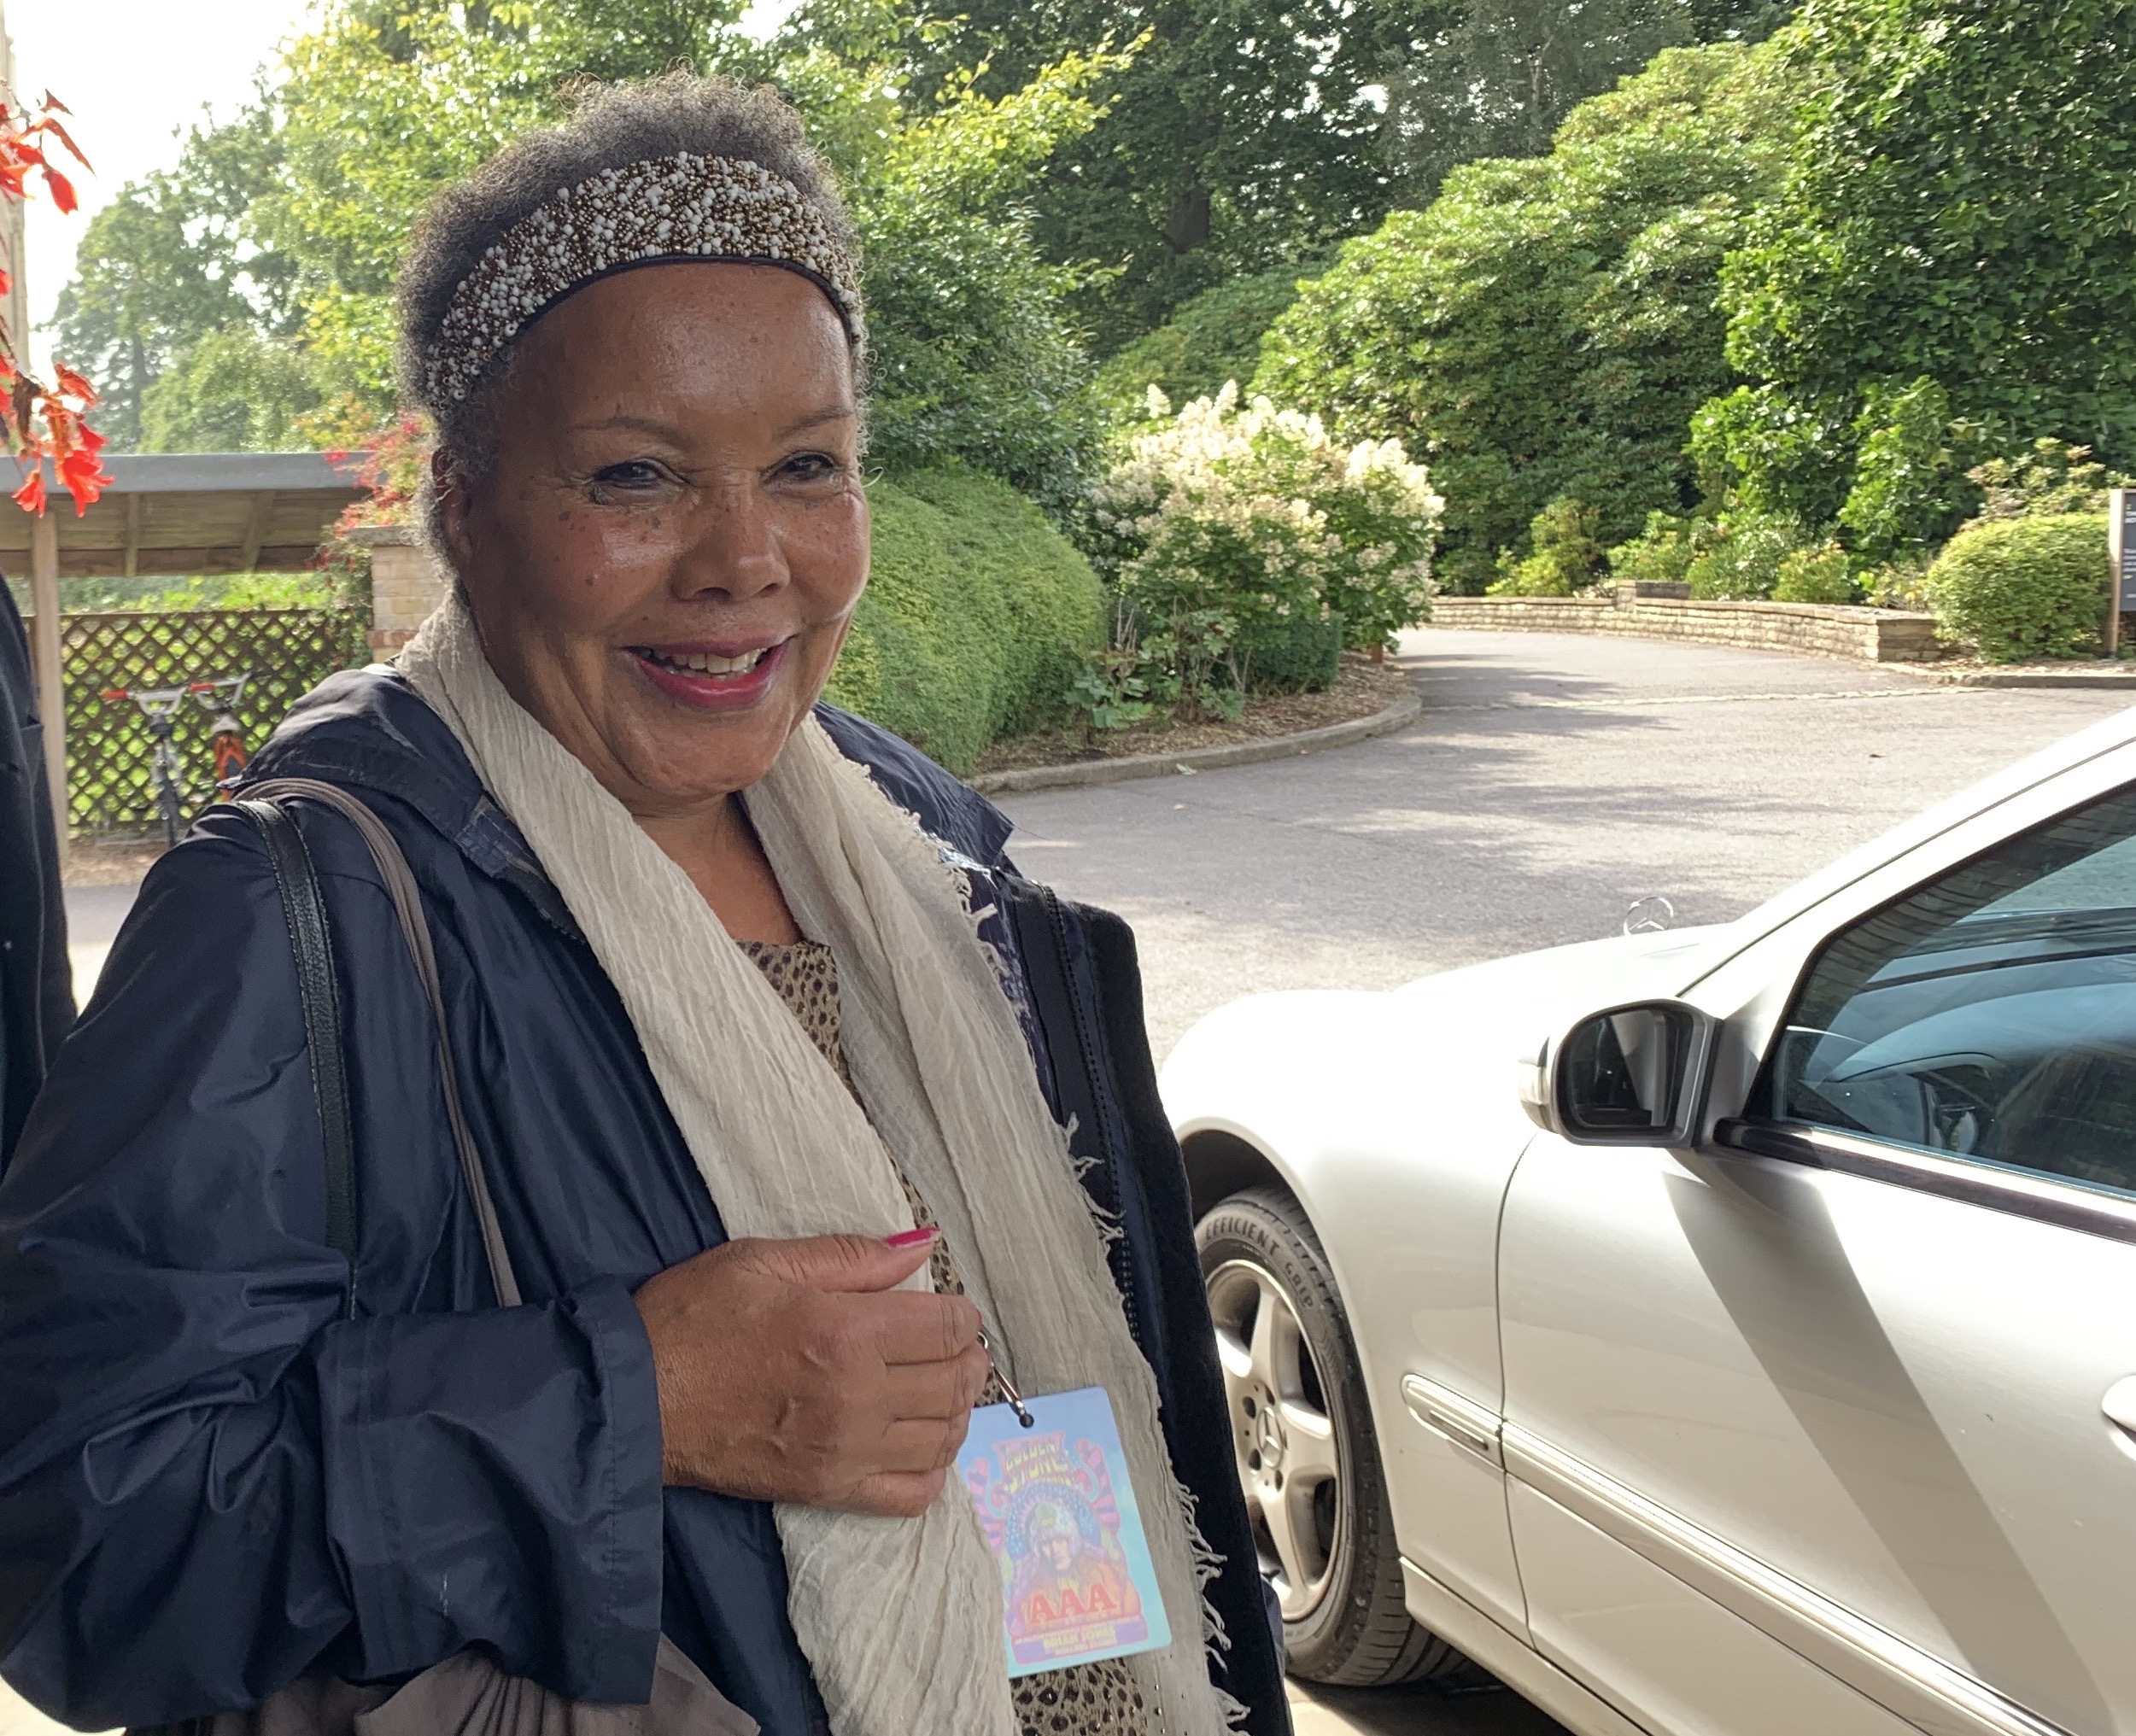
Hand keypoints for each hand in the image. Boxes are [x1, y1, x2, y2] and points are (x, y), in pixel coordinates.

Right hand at [633, 1230, 990, 1516]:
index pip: (946, 1327)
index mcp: (844, 1330)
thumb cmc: (691, 1319)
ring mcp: (844, 1451)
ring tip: (945, 1388)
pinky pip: (909, 1495)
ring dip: (957, 1411)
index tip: (953, 1309)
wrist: (634, 1400)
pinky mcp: (826, 1490)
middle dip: (969, 1360)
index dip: (963, 1315)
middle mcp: (856, 1395)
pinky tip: (922, 1444)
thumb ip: (850, 1256)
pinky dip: (932, 1471)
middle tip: (960, 1347)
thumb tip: (920, 1244)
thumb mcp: (763, 1260)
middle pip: (953, 1383)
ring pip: (941, 1438)